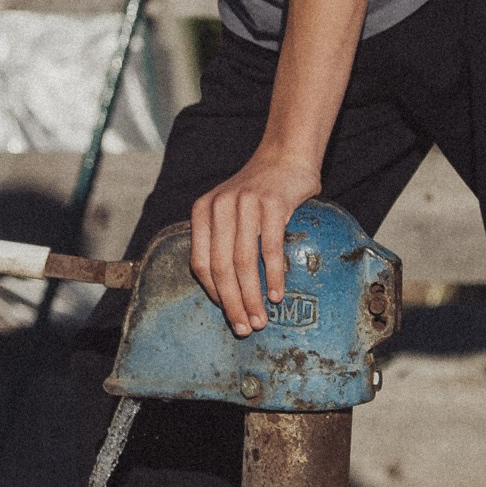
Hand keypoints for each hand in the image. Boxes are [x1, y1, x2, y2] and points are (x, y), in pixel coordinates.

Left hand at [190, 148, 321, 338]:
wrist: (285, 157)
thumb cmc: (258, 193)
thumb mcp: (228, 210)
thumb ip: (222, 240)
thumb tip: (227, 291)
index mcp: (203, 211)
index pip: (200, 263)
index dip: (213, 294)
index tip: (228, 315)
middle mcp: (220, 206)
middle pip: (220, 267)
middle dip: (232, 303)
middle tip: (245, 328)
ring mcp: (246, 203)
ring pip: (243, 261)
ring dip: (252, 296)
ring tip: (261, 319)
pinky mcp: (273, 203)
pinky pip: (270, 248)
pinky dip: (273, 276)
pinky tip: (276, 295)